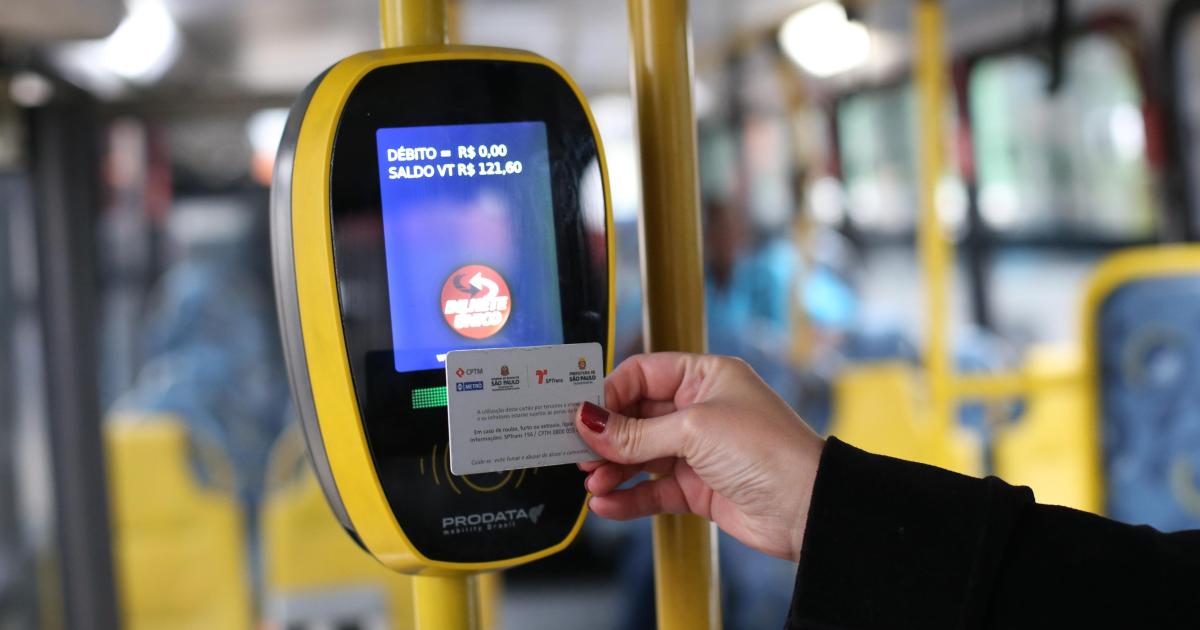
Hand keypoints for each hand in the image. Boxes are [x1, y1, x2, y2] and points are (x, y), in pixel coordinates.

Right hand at [575, 352, 824, 562]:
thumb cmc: (768, 450)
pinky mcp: (698, 489)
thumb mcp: (694, 430)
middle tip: (578, 451)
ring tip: (592, 482)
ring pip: (640, 456)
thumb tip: (588, 421)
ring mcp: (699, 451)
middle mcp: (700, 410)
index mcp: (704, 377)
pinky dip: (628, 497)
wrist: (808, 508)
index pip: (642, 375)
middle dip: (606, 436)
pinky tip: (607, 504)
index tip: (583, 415)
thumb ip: (636, 432)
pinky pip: (653, 489)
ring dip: (613, 469)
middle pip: (636, 417)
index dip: (611, 394)